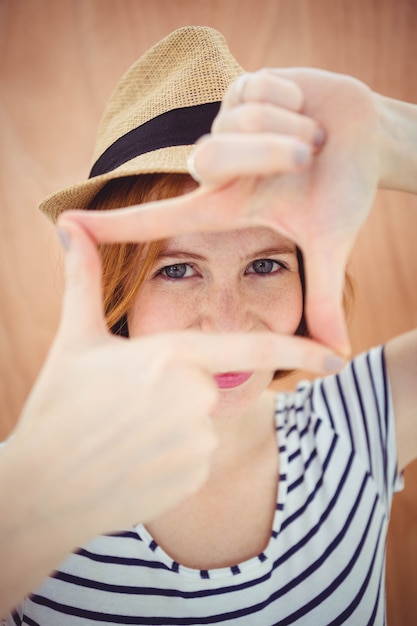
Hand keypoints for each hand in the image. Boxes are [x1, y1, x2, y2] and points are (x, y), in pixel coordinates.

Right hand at [13, 218, 339, 539]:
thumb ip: (83, 279)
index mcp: (173, 356)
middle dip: (178, 392)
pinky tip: (134, 461)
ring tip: (126, 434)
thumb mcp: (76, 339)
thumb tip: (70, 224)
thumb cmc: (59, 408)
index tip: (334, 356)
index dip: (297, 350)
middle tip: (128, 406)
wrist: (43, 489)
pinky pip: (197, 458)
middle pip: (209, 386)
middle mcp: (195, 398)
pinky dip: (172, 457)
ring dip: (173, 425)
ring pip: (202, 424)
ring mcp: (197, 443)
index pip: (251, 348)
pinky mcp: (193, 479)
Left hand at [63, 70, 382, 353]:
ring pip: (243, 119)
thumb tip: (339, 353)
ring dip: (295, 129)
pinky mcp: (242, 84)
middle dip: (272, 153)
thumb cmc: (344, 188)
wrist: (368, 138)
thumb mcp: (329, 241)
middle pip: (212, 155)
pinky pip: (262, 86)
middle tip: (309, 158)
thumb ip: (323, 294)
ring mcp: (227, 124)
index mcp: (227, 205)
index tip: (70, 227)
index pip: (161, 218)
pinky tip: (305, 110)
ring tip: (312, 140)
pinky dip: (296, 99)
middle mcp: (219, 167)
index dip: (116, 225)